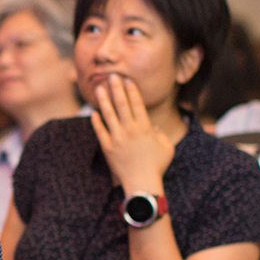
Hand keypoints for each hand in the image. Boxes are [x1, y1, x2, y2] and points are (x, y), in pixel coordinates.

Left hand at [89, 75, 173, 193]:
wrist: (142, 183)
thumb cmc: (157, 167)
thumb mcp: (166, 148)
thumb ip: (161, 135)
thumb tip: (154, 128)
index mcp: (144, 128)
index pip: (137, 104)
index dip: (132, 90)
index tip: (127, 80)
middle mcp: (130, 130)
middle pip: (122, 104)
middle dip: (117, 88)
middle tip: (112, 75)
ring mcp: (117, 138)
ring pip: (108, 114)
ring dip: (104, 100)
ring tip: (99, 88)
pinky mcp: (107, 147)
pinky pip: (100, 131)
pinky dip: (96, 121)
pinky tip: (93, 112)